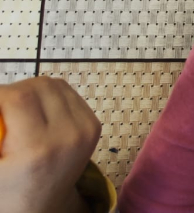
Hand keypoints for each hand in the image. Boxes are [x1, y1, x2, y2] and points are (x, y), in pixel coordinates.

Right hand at [0, 77, 101, 212]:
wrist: (40, 208)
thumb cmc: (8, 191)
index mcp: (38, 148)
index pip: (20, 97)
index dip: (1, 94)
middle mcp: (69, 136)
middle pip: (41, 85)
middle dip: (16, 91)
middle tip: (2, 107)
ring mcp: (85, 130)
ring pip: (56, 85)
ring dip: (33, 91)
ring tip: (17, 112)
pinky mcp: (93, 125)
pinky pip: (69, 95)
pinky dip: (50, 98)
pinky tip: (37, 114)